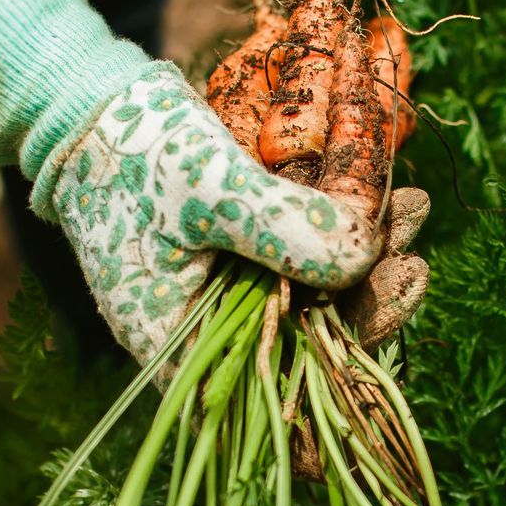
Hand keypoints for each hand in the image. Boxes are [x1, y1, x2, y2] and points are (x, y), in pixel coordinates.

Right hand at [0, 0, 422, 363]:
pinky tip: (385, 200)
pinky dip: (344, 234)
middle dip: (369, 303)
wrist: (91, 105)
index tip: (391, 346)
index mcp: (184, 348)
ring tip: (411, 208)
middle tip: (414, 261)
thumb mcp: (209, 187)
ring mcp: (230, 298)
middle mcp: (212, 336)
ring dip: (368, 260)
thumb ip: (283, 227)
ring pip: (317, 300)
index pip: (273, 400)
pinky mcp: (245, 260)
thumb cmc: (132, 151)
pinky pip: (306, 261)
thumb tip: (365, 258)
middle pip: (311, 348)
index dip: (337, 392)